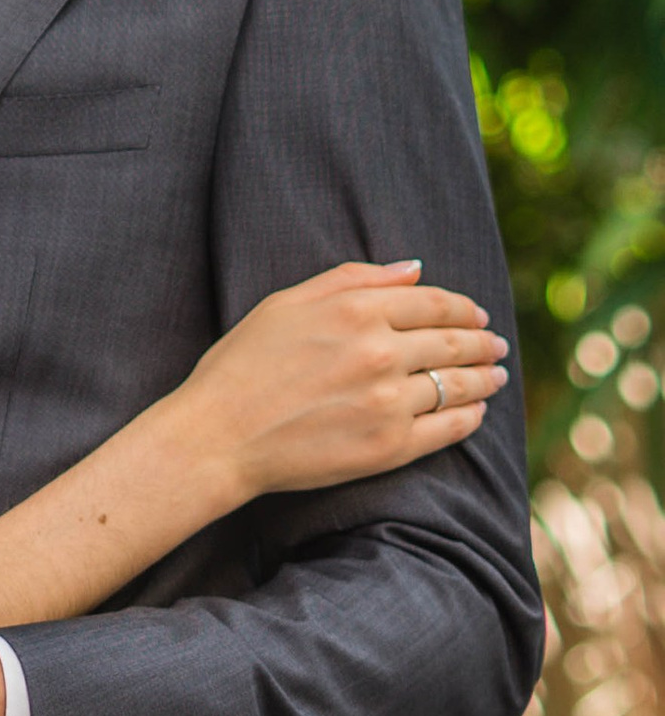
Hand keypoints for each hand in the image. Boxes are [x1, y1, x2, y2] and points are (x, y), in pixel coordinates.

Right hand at [177, 262, 505, 504]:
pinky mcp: (390, 447)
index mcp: (355, 310)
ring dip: (485, 379)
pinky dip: (470, 417)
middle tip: (497, 345)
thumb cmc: (242, 364)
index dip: (463, 308)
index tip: (477, 314)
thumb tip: (413, 268)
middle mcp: (380, 353)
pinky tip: (476, 412)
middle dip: (482, 342)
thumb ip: (352, 279)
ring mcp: (389, 402)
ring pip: (457, 385)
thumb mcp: (286, 303)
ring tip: (497, 376)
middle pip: (453, 343)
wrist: (219, 436)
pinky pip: (448, 429)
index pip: (432, 303)